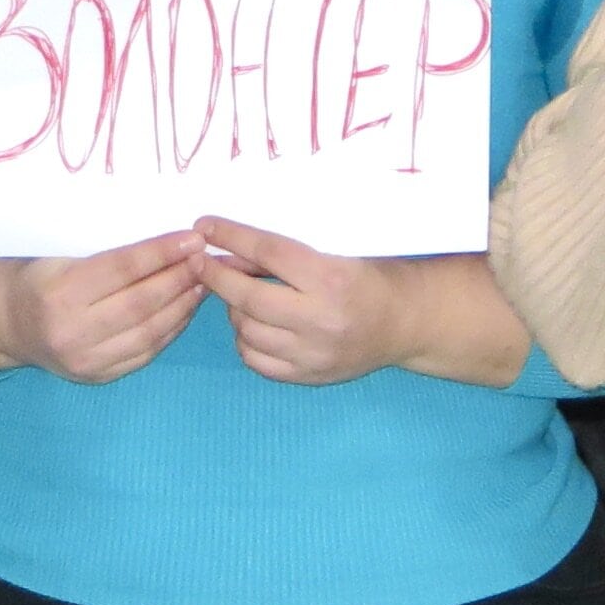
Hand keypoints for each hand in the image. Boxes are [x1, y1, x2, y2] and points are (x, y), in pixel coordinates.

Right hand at [0, 235, 206, 382]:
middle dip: (179, 279)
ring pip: (149, 331)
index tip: (193, 238)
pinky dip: (171, 329)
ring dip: (182, 305)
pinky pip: (146, 352)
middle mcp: (71, 331)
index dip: (162, 253)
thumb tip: (169, 241)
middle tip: (206, 259)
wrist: (7, 322)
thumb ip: (107, 252)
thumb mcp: (59, 255)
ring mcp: (85, 360)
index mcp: (58, 292)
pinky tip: (185, 308)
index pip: (122, 269)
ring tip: (202, 282)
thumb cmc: (38, 277)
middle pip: (141, 303)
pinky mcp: (98, 376)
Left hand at [194, 222, 529, 388]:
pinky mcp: (308, 376)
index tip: (205, 227)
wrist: (404, 323)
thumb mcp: (336, 253)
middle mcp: (321, 319)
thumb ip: (285, 255)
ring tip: (240, 296)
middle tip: (200, 263)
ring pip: (247, 330)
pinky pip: (256, 360)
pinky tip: (253, 325)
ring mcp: (313, 353)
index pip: (269, 253)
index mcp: (332, 279)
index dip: (232, 238)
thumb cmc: (367, 278)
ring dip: (234, 309)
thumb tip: (228, 252)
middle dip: (217, 276)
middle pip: (249, 296)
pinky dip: (245, 340)